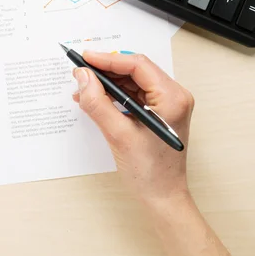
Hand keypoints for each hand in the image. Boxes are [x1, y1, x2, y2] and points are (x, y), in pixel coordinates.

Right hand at [72, 52, 194, 206]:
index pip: (137, 66)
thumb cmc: (151, 172)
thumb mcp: (118, 135)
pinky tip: (95, 98)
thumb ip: (98, 103)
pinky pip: (133, 94)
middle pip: (135, 70)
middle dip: (105, 70)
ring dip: (107, 83)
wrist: (162, 197)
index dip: (108, 59)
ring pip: (132, 81)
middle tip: (81, 71)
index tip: (85, 58)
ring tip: (83, 87)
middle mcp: (173, 97)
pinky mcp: (157, 112)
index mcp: (172, 99)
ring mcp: (166, 104)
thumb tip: (83, 78)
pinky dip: (113, 94)